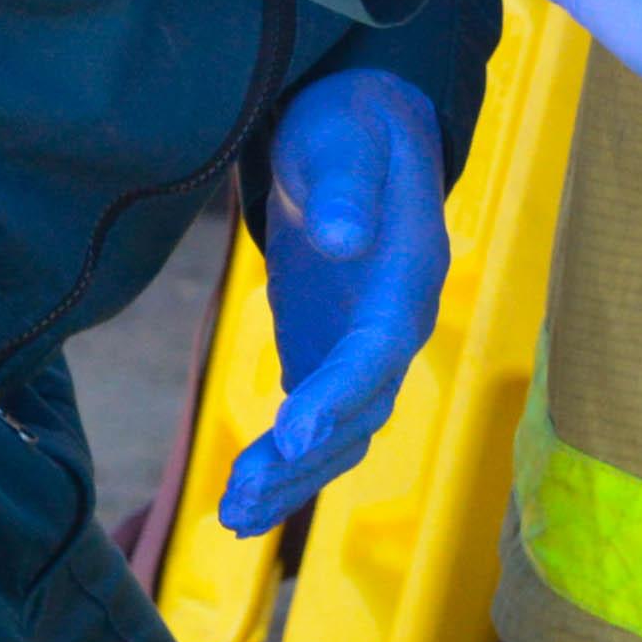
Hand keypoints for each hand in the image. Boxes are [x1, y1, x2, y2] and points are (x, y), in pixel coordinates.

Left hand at [221, 69, 450, 534]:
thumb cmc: (349, 127)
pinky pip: (315, 425)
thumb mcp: (343, 138)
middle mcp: (396, 323)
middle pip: (364, 409)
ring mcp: (363, 345)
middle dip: (306, 458)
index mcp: (409, 274)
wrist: (357, 132)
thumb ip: (347, 185)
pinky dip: (284, 467)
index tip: (291, 433)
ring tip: (232, 515)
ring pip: (342, 431)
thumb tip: (346, 239)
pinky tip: (241, 504)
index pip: (379, 348)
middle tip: (242, 496)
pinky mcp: (328, 353)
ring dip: (292, 477)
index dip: (340, 393)